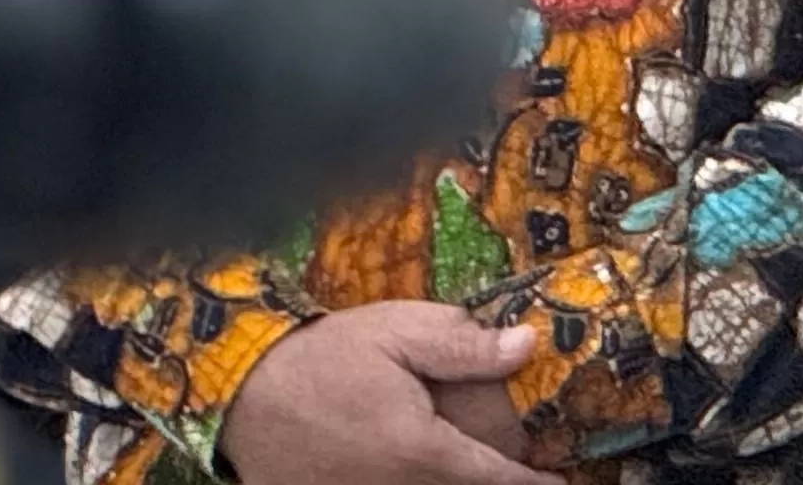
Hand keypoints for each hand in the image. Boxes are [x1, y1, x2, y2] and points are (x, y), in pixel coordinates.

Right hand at [226, 305, 547, 484]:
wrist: (243, 392)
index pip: (492, 478)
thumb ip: (464, 345)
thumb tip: (527, 343)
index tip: (560, 484)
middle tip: (520, 468)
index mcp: (418, 450)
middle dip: (492, 482)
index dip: (531, 483)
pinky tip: (417, 471)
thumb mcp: (399, 333)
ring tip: (472, 467)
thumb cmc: (326, 357)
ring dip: (450, 483)